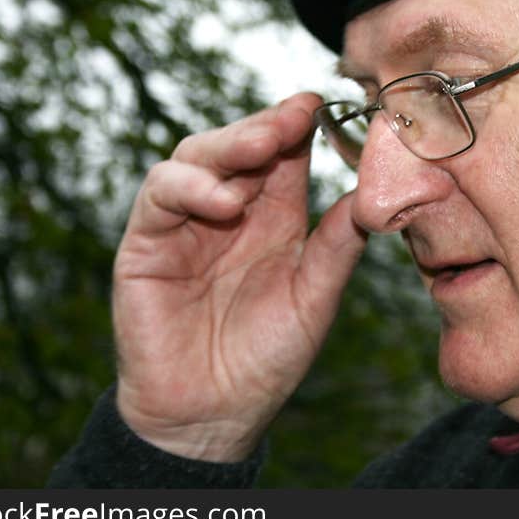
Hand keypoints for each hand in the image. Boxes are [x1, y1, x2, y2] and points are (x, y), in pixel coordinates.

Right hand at [112, 93, 366, 461]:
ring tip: (262, 148)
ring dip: (228, 146)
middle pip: (241, 146)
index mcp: (274, 218)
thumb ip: (336, 245)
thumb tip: (371, 192)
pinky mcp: (147, 242)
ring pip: (197, 157)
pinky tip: (223, 202)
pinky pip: (160, 196)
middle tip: (295, 115)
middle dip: (267, 125)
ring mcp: (186, 222)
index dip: (299, 127)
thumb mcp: (314, 298)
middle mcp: (231, 211)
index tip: (322, 104)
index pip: (285, 157)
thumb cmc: (266, 358)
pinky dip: (189, 188)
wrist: (212, 414)